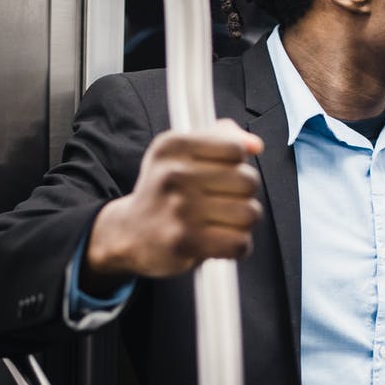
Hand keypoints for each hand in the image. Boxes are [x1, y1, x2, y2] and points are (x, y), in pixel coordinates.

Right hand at [84, 119, 263, 286]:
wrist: (129, 234)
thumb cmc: (165, 192)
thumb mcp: (180, 154)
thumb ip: (220, 138)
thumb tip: (255, 145)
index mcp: (172, 146)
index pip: (235, 150)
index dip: (239, 166)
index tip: (224, 177)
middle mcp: (173, 174)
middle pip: (247, 181)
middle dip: (245, 196)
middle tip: (225, 204)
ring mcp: (178, 209)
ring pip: (249, 213)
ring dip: (244, 223)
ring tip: (224, 224)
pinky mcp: (185, 242)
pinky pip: (239, 243)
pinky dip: (239, 247)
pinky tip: (222, 243)